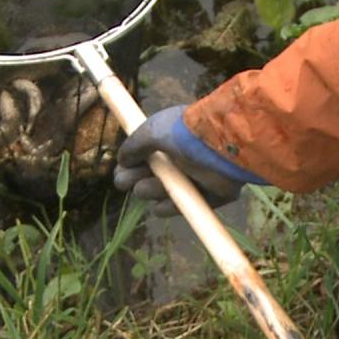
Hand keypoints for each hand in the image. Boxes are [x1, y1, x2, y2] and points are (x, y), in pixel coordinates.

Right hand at [114, 105, 265, 216]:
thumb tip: (122, 160)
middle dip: (133, 178)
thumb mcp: (151, 131)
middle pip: (150, 175)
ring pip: (162, 191)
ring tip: (146, 186)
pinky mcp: (208, 196)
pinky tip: (160, 206)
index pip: (145, 155)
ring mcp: (194, 178)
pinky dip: (169, 208)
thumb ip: (133, 146)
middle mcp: (181, 159)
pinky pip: (183, 207)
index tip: (120, 170)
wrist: (219, 144)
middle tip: (123, 182)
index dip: (130, 164)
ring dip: (149, 190)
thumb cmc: (183, 133)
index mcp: (170, 140)